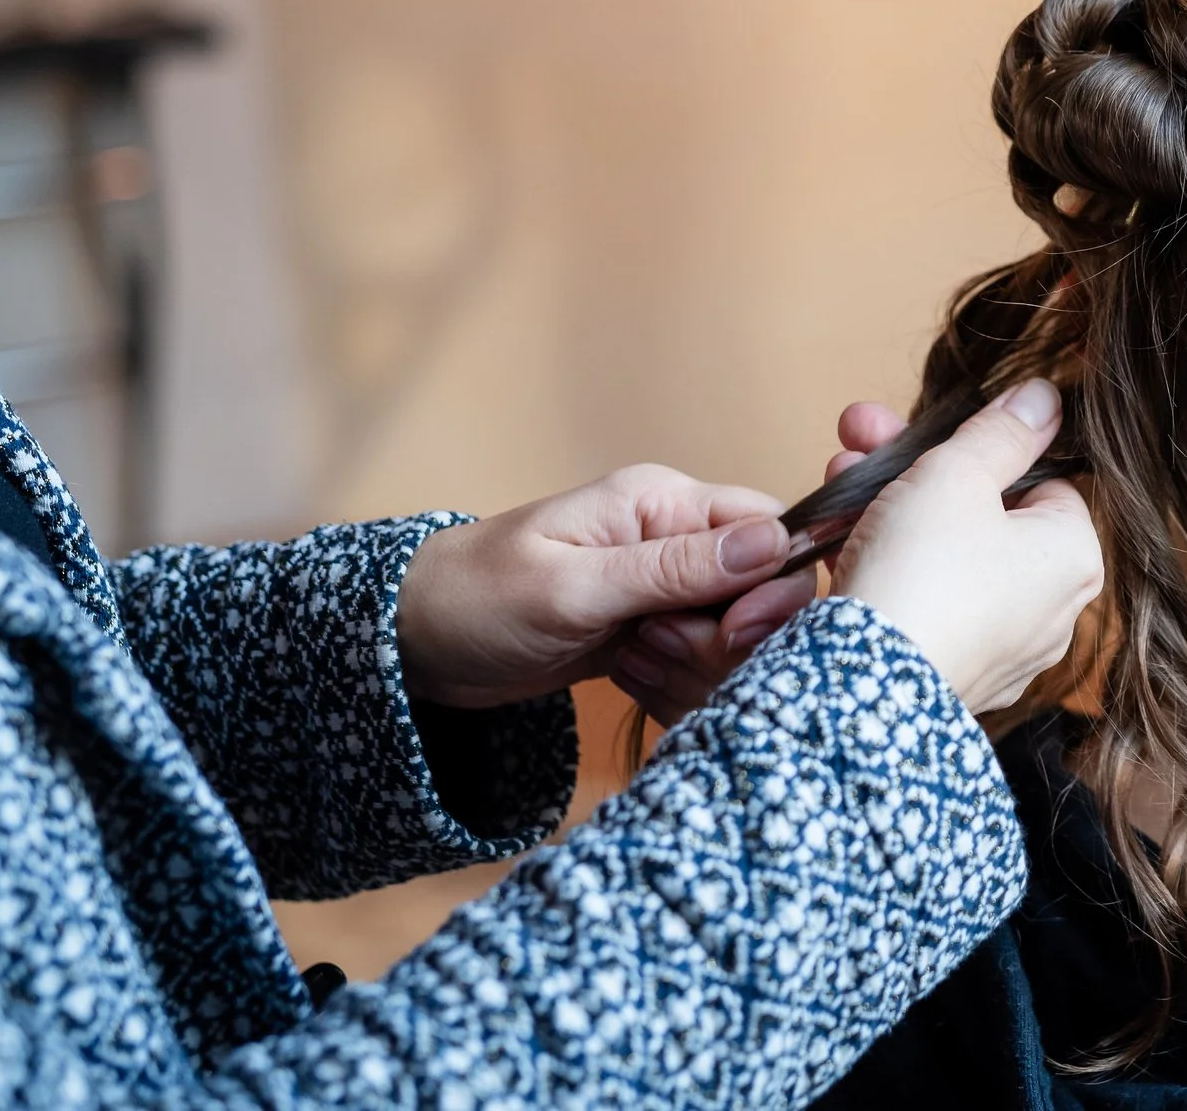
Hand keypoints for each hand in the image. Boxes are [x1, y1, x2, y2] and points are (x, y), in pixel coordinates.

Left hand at [396, 467, 787, 711]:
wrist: (411, 643)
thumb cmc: (477, 597)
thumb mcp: (574, 588)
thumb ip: (676, 568)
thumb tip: (776, 541)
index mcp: (663, 502)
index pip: (771, 529)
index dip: (774, 587)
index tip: (734, 634)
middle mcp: (674, 539)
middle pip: (763, 593)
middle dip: (727, 638)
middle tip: (657, 652)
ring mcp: (664, 589)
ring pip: (737, 637)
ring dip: (699, 667)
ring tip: (635, 667)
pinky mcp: (652, 631)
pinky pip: (703, 663)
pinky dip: (679, 684)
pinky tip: (633, 684)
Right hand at [833, 380, 1101, 710]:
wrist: (863, 685)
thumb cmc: (923, 573)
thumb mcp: (959, 474)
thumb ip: (1002, 431)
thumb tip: (1045, 399)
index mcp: (1073, 558)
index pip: (1043, 482)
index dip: (983, 451)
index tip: (931, 434)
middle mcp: (1051, 611)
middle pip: (984, 514)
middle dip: (916, 470)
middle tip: (863, 438)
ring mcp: (1000, 649)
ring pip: (946, 556)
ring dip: (890, 509)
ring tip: (838, 477)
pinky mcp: (950, 672)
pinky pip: (925, 603)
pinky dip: (887, 568)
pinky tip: (837, 542)